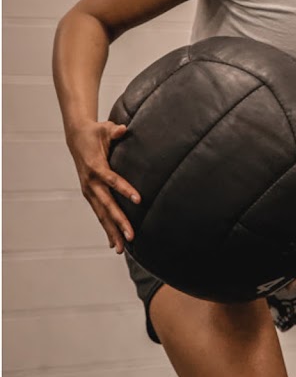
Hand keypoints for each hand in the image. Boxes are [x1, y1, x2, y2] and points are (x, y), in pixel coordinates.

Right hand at [67, 120, 140, 253]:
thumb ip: (115, 131)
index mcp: (95, 166)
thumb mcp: (104, 128)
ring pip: (101, 214)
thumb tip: (123, 129)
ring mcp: (89, 191)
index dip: (124, 189)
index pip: (112, 180)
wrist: (76, 137)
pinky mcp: (90, 195)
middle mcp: (90, 182)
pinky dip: (107, 229)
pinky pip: (99, 214)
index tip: (138, 199)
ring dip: (112, 231)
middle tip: (131, 235)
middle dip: (119, 221)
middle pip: (106, 204)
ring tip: (122, 248)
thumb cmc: (95, 133)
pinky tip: (114, 243)